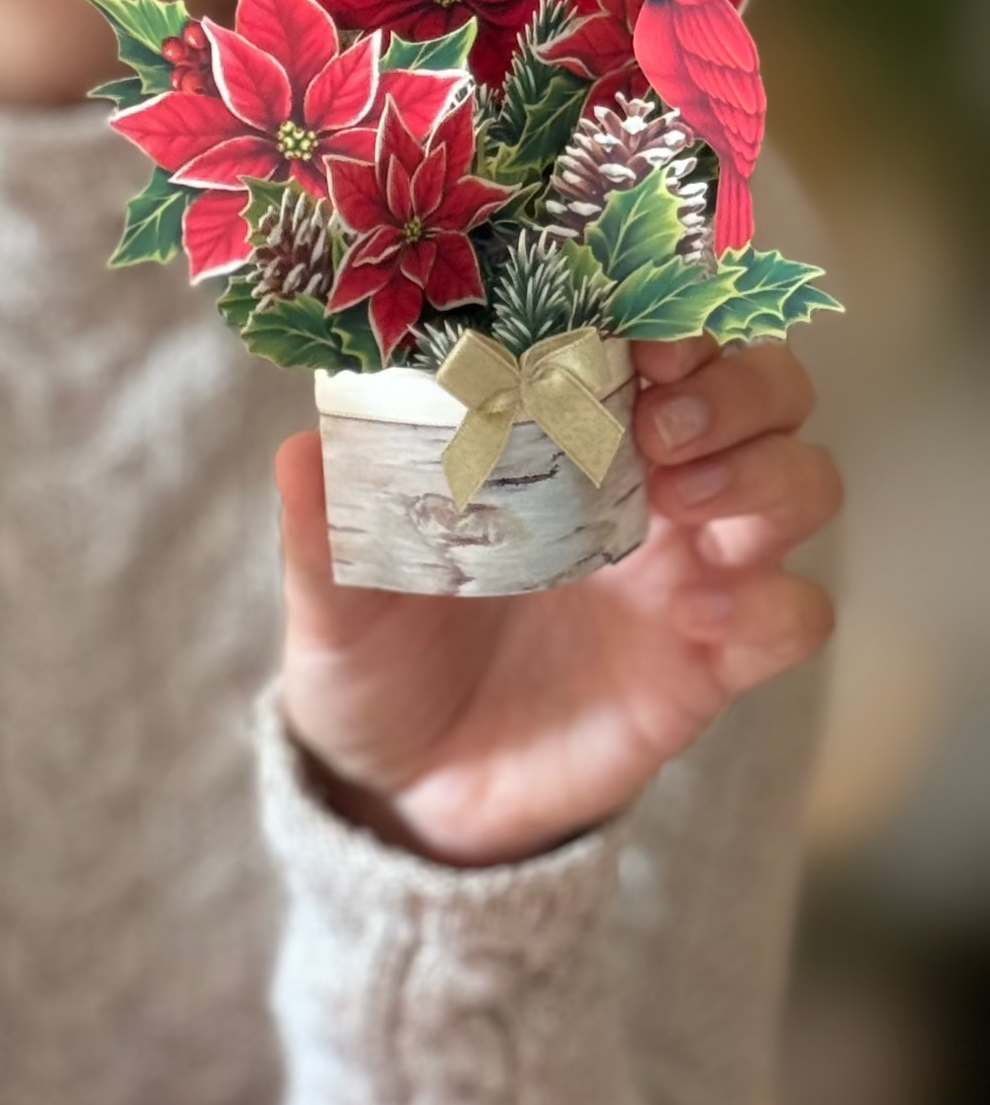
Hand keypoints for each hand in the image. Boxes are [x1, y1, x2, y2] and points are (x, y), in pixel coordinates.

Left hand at [278, 337, 841, 866]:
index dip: (667, 312)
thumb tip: (301, 451)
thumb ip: (324, 529)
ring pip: (803, 481)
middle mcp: (644, 488)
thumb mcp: (333, 596)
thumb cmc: (375, 659)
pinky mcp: (710, 663)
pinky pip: (797, 615)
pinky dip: (773, 601)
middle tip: (658, 417)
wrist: (404, 791)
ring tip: (682, 496)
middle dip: (735, 384)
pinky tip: (694, 613)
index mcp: (561, 437)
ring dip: (765, 471)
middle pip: (765, 391)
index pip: (658, 335)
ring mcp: (688, 571)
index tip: (634, 323)